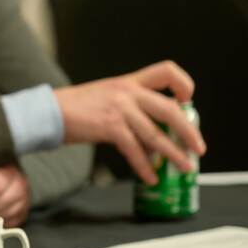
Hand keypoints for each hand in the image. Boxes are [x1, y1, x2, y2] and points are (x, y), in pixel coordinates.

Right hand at [54, 60, 206, 184]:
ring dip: (173, 154)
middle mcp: (127, 91)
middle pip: (170, 108)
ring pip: (156, 134)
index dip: (184, 85)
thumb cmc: (77, 107)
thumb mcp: (108, 96)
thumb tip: (155, 138)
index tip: (187, 102)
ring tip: (184, 167)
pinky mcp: (110, 126)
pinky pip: (136, 149)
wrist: (49, 111)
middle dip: (189, 131)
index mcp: (129, 81)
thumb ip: (132, 109)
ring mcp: (119, 108)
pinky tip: (149, 176)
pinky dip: (145, 166)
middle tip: (197, 147)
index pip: (166, 71)